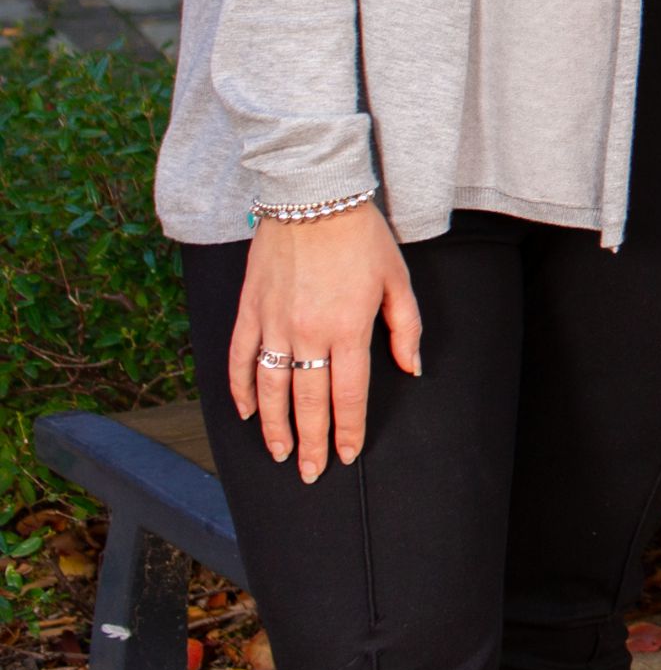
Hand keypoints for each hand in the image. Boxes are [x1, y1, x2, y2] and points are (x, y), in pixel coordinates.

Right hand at [227, 205, 420, 481]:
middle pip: (308, 402)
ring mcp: (273, 323)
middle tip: (310, 473)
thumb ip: (405, 328)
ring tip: (281, 453)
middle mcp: (308, 333)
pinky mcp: (249, 310)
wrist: (313, 196)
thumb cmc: (362, 237)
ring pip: (270, 389)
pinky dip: (240, 390)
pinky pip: (239, 359)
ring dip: (275, 426)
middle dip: (311, 442)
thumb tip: (412, 369)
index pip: (348, 394)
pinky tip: (247, 413)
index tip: (346, 455)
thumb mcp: (398, 280)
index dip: (347, 430)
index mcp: (349, 328)